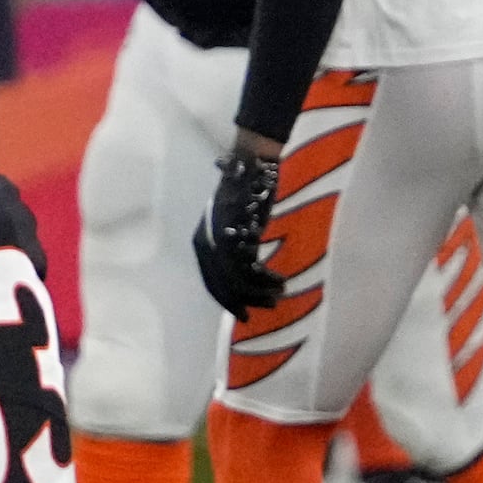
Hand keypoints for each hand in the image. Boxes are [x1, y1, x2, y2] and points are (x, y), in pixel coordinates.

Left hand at [193, 148, 285, 316]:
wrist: (252, 167)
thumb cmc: (246, 194)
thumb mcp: (233, 225)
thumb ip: (233, 247)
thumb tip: (245, 274)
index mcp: (201, 243)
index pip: (211, 283)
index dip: (228, 302)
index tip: (246, 315)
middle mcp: (206, 244)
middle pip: (223, 286)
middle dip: (246, 301)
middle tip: (269, 307)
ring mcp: (221, 240)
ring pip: (238, 281)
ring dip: (261, 292)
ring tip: (280, 292)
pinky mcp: (239, 234)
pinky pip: (251, 268)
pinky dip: (267, 279)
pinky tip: (281, 279)